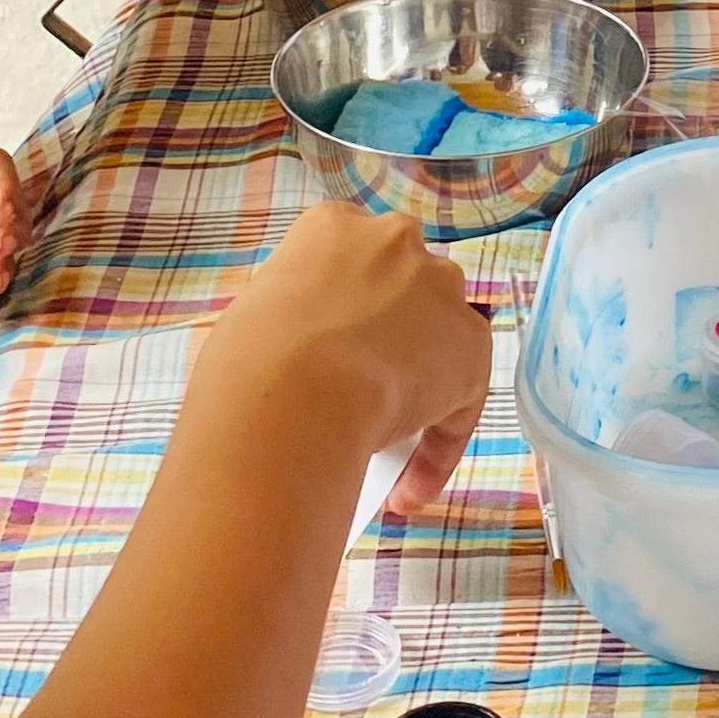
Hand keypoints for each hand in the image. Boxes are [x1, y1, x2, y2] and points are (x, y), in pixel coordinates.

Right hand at [197, 198, 492, 510]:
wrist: (293, 390)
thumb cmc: (248, 359)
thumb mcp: (249, 319)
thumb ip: (283, 322)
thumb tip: (287, 359)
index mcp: (332, 226)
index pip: (351, 264)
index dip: (345, 311)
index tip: (328, 354)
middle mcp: (395, 242)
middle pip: (403, 291)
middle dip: (392, 339)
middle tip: (358, 398)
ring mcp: (439, 292)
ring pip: (438, 343)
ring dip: (422, 391)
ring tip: (388, 450)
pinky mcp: (470, 349)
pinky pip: (458, 405)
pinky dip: (438, 449)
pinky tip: (407, 490)